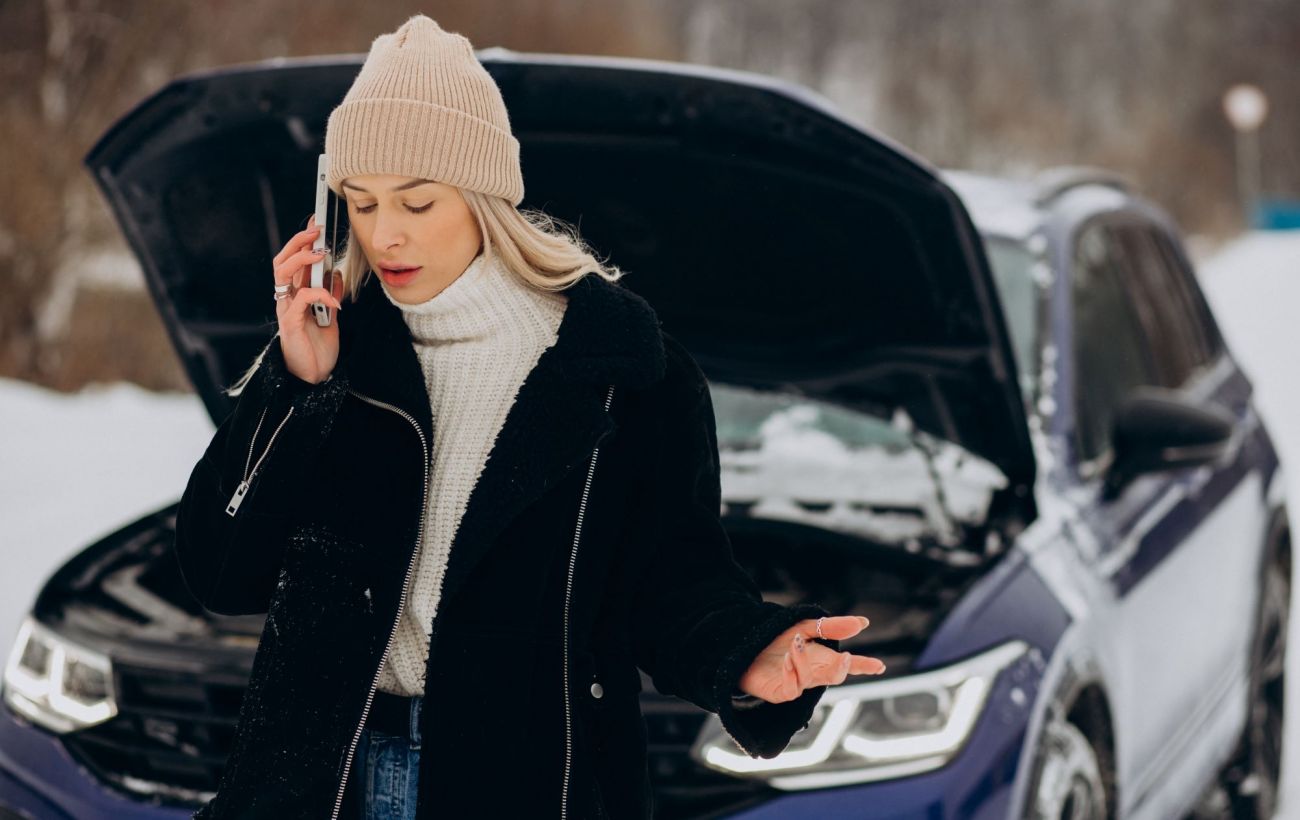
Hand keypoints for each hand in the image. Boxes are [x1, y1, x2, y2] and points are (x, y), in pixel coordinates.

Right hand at [274, 213, 345, 383]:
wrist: (314, 375)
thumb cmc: (318, 346)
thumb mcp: (330, 315)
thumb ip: (329, 294)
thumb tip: (334, 273)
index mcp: (295, 294)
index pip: (293, 261)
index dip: (302, 240)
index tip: (316, 222)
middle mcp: (286, 298)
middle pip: (282, 261)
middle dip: (298, 242)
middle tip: (316, 230)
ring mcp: (285, 309)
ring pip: (283, 274)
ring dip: (302, 259)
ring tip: (321, 253)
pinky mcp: (290, 323)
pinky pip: (301, 299)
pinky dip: (320, 295)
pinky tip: (336, 302)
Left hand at [737, 615, 884, 703]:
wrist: (742, 646)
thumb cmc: (774, 639)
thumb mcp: (804, 626)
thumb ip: (831, 626)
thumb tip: (863, 623)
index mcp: (821, 658)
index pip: (847, 664)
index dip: (864, 665)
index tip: (880, 666)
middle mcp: (812, 673)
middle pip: (834, 676)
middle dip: (841, 669)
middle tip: (843, 657)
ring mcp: (796, 683)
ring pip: (810, 680)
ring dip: (805, 661)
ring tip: (796, 643)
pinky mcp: (779, 692)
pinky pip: (790, 688)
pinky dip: (791, 673)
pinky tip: (786, 660)